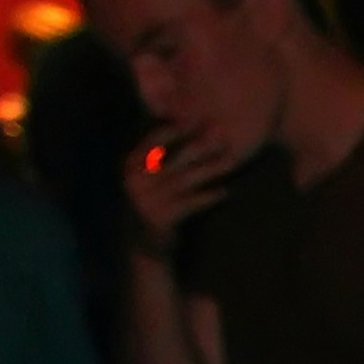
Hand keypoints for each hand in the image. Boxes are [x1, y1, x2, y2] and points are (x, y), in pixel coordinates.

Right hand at [122, 126, 247, 243]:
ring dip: (210, 168)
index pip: (151, 144)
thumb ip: (158, 160)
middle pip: (174, 159)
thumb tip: (178, 128)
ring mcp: (150, 200)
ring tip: (231, 160)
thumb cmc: (151, 206)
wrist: (142, 245)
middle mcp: (138, 182)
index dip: (173, 131)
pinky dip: (208, 197)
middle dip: (199, 145)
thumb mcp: (147, 181)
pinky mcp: (163, 217)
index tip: (194, 117)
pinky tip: (225, 192)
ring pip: (186, 179)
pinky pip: (190, 203)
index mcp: (132, 168)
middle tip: (220, 133)